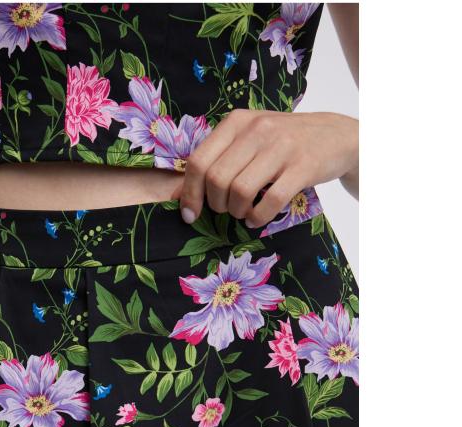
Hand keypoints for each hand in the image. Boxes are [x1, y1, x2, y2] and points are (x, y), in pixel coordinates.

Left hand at [174, 110, 358, 227]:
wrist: (336, 135)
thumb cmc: (282, 143)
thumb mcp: (247, 140)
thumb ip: (215, 161)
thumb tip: (177, 196)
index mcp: (237, 122)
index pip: (198, 161)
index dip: (189, 193)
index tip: (189, 214)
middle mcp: (257, 129)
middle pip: (217, 180)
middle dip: (216, 204)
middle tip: (227, 209)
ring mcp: (282, 146)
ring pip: (240, 191)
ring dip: (237, 212)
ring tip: (244, 212)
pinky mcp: (304, 166)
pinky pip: (270, 201)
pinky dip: (258, 217)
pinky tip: (257, 217)